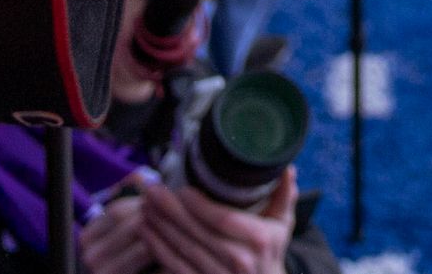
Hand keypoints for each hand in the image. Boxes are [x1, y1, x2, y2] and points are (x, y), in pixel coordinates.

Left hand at [81, 171, 293, 273]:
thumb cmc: (270, 252)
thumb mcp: (282, 225)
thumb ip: (283, 195)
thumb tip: (287, 168)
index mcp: (258, 239)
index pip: (223, 219)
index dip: (200, 205)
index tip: (182, 189)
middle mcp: (239, 261)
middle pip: (198, 233)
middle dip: (171, 211)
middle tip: (152, 191)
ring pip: (183, 250)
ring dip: (160, 227)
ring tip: (143, 206)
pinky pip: (175, 268)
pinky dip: (158, 249)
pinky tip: (145, 232)